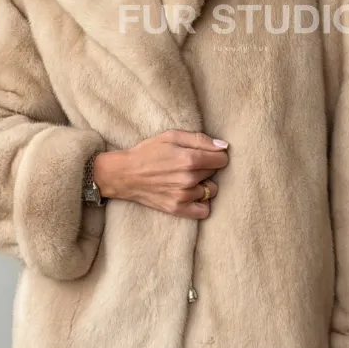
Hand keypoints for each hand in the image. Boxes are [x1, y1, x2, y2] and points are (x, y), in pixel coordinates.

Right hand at [93, 130, 228, 218]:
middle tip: (190, 164)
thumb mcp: (171, 136)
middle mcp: (189, 179)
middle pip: (215, 173)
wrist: (125, 174)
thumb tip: (223, 147)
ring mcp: (184, 196)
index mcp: (190, 159)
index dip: (216, 155)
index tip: (206, 154)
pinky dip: (201, 203)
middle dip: (207, 167)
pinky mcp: (178, 209)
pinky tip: (192, 195)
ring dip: (204, 185)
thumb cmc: (148, 152)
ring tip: (189, 179)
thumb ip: (199, 139)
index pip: (222, 159)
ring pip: (211, 191)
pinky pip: (204, 211)